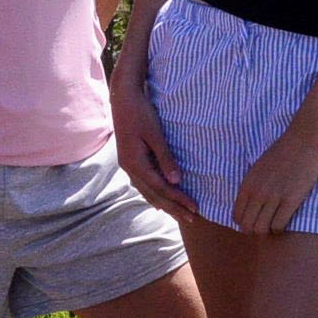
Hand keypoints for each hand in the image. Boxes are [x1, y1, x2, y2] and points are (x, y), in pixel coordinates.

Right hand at [111, 68, 189, 216]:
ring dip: (164, 204)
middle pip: (153, 195)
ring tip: (178, 214)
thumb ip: (165, 158)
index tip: (195, 208)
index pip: (160, 188)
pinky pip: (143, 184)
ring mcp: (127, 165)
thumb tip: (176, 181)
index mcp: (135, 163)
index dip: (178, 199)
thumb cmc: (141, 112)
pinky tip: (159, 201)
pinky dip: (153, 194)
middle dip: (173, 208)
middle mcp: (129, 168)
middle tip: (191, 219)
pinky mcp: (129, 160)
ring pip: (147, 191)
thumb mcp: (155, 134)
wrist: (122, 99)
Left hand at [230, 113, 317, 235]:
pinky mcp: (290, 200)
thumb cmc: (282, 152)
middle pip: (247, 226)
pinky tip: (284, 221)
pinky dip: (279, 229)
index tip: (255, 221)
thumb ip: (252, 186)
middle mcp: (257, 192)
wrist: (304, 139)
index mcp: (247, 184)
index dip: (245, 223)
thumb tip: (250, 206)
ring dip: (267, 231)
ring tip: (274, 224)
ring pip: (261, 229)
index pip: (237, 216)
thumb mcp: (258, 168)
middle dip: (255, 231)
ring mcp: (273, 197)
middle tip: (265, 226)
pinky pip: (278, 225)